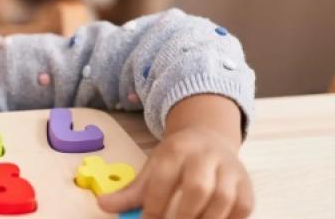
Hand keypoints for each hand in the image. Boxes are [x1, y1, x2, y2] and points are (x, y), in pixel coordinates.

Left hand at [97, 126, 253, 218]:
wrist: (209, 139)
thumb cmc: (176, 160)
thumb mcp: (151, 169)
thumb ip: (130, 192)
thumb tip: (103, 205)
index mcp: (175, 150)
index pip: (163, 181)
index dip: (153, 208)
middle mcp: (204, 156)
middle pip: (198, 188)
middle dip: (183, 216)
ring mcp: (229, 169)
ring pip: (224, 199)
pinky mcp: (247, 185)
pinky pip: (243, 208)